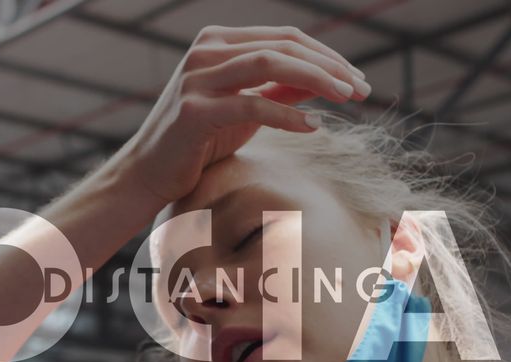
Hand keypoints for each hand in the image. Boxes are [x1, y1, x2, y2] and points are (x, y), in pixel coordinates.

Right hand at [116, 25, 369, 204]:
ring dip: (316, 79)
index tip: (358, 79)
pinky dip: (287, 115)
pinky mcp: (194, 111)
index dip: (328, 54)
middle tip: (362, 90)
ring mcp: (196, 78)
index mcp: (218, 41)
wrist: (148, 174)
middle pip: (283, 45)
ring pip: (269, 64)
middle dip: (330, 65)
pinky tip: (312, 126)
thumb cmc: (200, 141)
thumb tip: (330, 80)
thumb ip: (282, 90)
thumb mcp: (247, 110)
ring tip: (346, 99)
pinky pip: (251, 105)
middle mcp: (205, 50)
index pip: (285, 37)